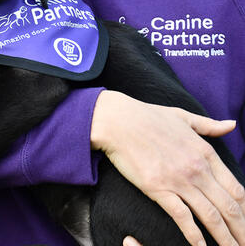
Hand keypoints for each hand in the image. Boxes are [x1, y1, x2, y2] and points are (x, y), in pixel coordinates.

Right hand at [91, 90, 244, 245]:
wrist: (118, 121)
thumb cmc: (147, 116)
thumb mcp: (183, 117)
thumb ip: (209, 125)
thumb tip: (231, 124)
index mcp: (205, 152)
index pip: (236, 189)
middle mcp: (197, 169)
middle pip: (230, 207)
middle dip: (242, 230)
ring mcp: (179, 180)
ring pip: (211, 216)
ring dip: (225, 238)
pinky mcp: (158, 189)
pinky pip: (182, 217)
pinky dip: (194, 236)